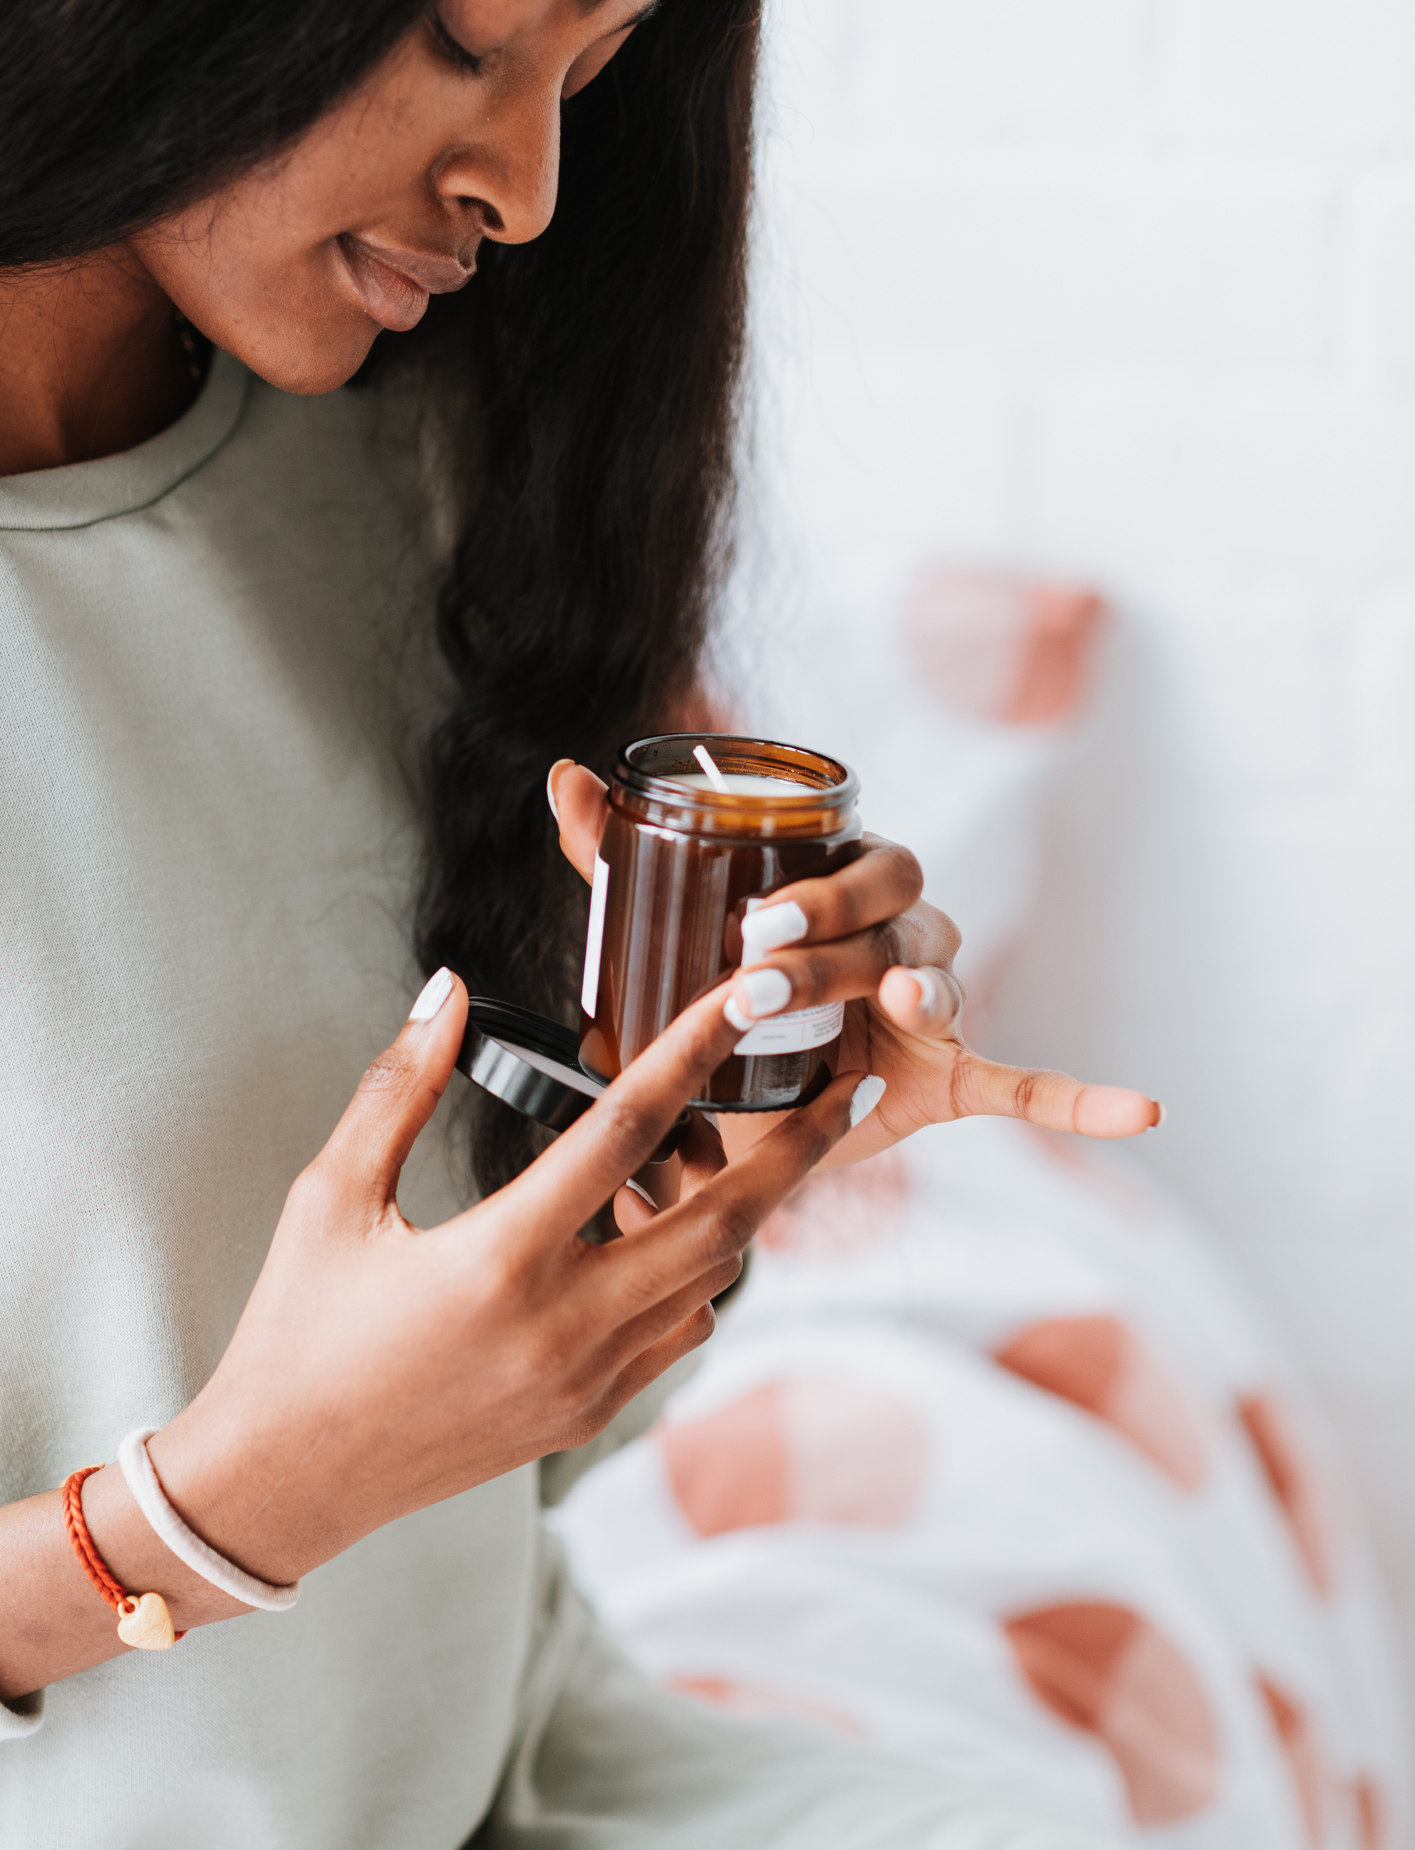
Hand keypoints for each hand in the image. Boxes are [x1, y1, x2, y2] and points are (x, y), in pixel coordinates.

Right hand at [145, 965, 864, 1599]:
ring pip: (711, 1282)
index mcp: (501, 1260)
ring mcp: (585, 1382)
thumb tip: (444, 989)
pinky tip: (680, 1231)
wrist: (282, 1483)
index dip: (691, 1052)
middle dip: (793, 1150)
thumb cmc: (296, 1332)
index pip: (624, 1132)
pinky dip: (697, 1276)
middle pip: (722, 1224)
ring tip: (765, 1147)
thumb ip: (399, 1086)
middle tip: (844, 1087)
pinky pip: (675, 1334)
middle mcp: (562, 1326)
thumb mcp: (331, 1197)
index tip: (745, 999)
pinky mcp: (585, 1417)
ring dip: (746, 1213)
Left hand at [549, 759, 1160, 1170]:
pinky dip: (1082, 1098)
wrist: (727, 1112)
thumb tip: (567, 776)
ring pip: (943, 979)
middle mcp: (899, 933)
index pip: (864, 863)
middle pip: (902, 913)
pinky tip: (1141, 1110)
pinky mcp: (950, 1079)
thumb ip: (617, 855)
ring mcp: (932, 1006)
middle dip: (842, 939)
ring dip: (917, 990)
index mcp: (842, 891)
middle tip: (767, 975)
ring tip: (896, 1009)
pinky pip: (1025, 1083)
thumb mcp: (655, 933)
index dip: (823, 887)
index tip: (757, 921)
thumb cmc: (707, 1002)